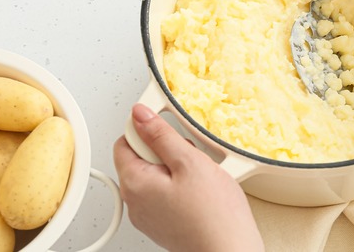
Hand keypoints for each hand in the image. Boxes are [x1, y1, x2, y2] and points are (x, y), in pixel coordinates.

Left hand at [113, 104, 263, 251]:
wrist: (229, 250)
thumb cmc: (213, 215)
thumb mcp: (190, 162)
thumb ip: (162, 135)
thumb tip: (141, 115)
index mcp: (135, 183)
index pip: (125, 140)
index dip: (148, 130)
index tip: (169, 131)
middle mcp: (135, 202)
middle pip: (141, 158)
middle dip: (166, 150)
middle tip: (191, 159)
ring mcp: (149, 215)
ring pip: (156, 175)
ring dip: (176, 168)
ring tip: (199, 177)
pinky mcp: (163, 223)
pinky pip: (165, 194)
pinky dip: (181, 186)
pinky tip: (200, 191)